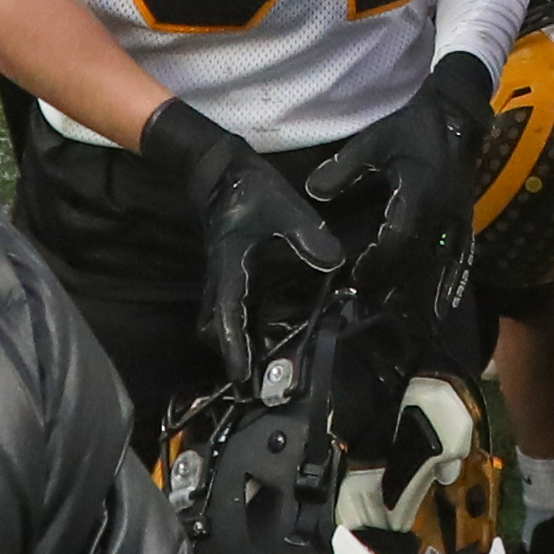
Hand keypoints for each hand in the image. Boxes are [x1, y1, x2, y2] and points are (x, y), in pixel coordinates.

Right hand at [140, 99, 344, 382]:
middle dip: (233, 356)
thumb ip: (308, 236)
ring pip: (224, 321)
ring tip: (263, 368)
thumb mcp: (284, 209)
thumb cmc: (246, 189)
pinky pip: (235, 306)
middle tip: (256, 383)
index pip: (228, 319)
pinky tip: (270, 330)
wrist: (218, 170)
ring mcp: (225, 277)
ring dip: (239, 342)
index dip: (236, 349)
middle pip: (219, 330)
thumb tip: (334, 262)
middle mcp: (223, 280)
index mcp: (230, 270)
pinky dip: (246, 323)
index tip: (243, 378)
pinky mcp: (232, 271)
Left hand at [306, 53, 495, 329]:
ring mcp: (459, 216)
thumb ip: (344, 168)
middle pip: (420, 258)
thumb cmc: (414, 125)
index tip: (356, 276)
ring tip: (409, 314)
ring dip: (426, 288)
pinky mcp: (466, 217)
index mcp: (419, 194)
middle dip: (397, 282)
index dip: (377, 260)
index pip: (397, 238)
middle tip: (373, 303)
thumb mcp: (374, 141)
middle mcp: (443, 211)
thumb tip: (313, 191)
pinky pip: (462, 255)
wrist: (458, 112)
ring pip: (443, 262)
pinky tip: (446, 300)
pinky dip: (453, 279)